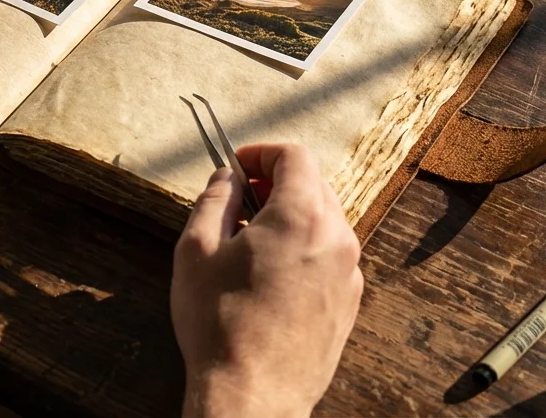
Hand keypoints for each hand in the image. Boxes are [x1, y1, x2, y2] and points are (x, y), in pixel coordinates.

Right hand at [171, 143, 363, 417]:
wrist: (253, 395)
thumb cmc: (219, 324)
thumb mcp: (196, 250)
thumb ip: (215, 200)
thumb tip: (227, 176)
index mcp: (300, 216)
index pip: (295, 156)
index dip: (262, 152)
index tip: (238, 165)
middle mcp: (336, 237)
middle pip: (314, 184)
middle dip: (276, 182)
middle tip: (240, 200)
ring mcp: (349, 271)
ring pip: (324, 220)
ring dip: (290, 216)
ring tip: (250, 243)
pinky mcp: (349, 301)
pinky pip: (330, 255)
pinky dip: (304, 248)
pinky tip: (270, 275)